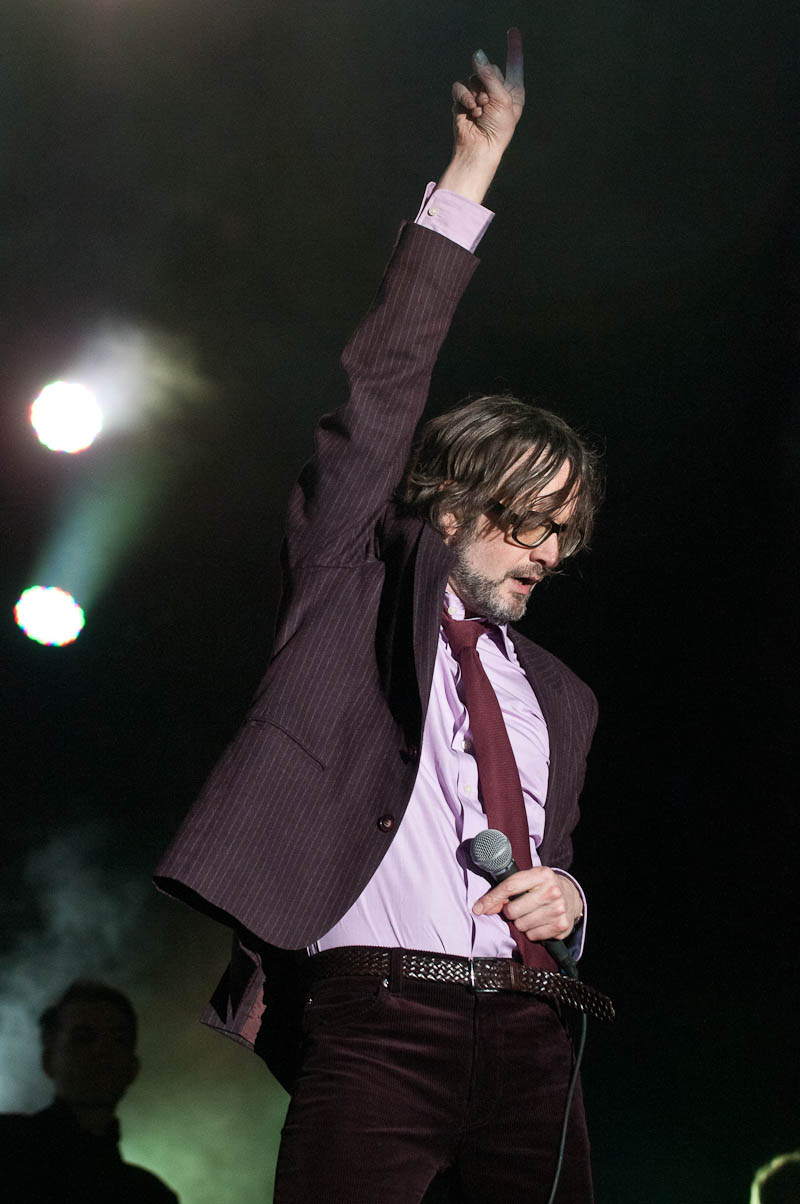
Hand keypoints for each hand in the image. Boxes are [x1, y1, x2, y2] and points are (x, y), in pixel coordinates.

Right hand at [451, 28, 524, 157]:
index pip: (514, 64)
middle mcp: (496, 90)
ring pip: (473, 77)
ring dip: (476, 93)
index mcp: (512, 90)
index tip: (512, 31)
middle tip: (488, 101)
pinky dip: (464, 97)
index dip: (514, 48)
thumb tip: (477, 53)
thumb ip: (490, 74)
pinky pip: (460, 87)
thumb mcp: (501, 99)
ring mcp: (479, 94)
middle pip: (489, 67)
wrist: (480, 147)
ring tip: (479, 109)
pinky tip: (470, 109)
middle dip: (487, 82)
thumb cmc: (497, 128)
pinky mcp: (463, 100)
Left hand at [472, 866, 580, 941]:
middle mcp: (552, 890)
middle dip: (510, 912)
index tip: (478, 908)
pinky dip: (532, 932)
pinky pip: (533, 936)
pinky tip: (538, 922)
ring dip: (521, 923)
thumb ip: (504, 891)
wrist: (571, 895)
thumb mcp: (527, 881)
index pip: (510, 886)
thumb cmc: (542, 887)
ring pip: (521, 925)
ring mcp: (558, 909)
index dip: (491, 898)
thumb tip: (481, 908)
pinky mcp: (562, 925)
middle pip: (513, 910)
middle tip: (518, 908)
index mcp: (541, 874)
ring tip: (530, 914)